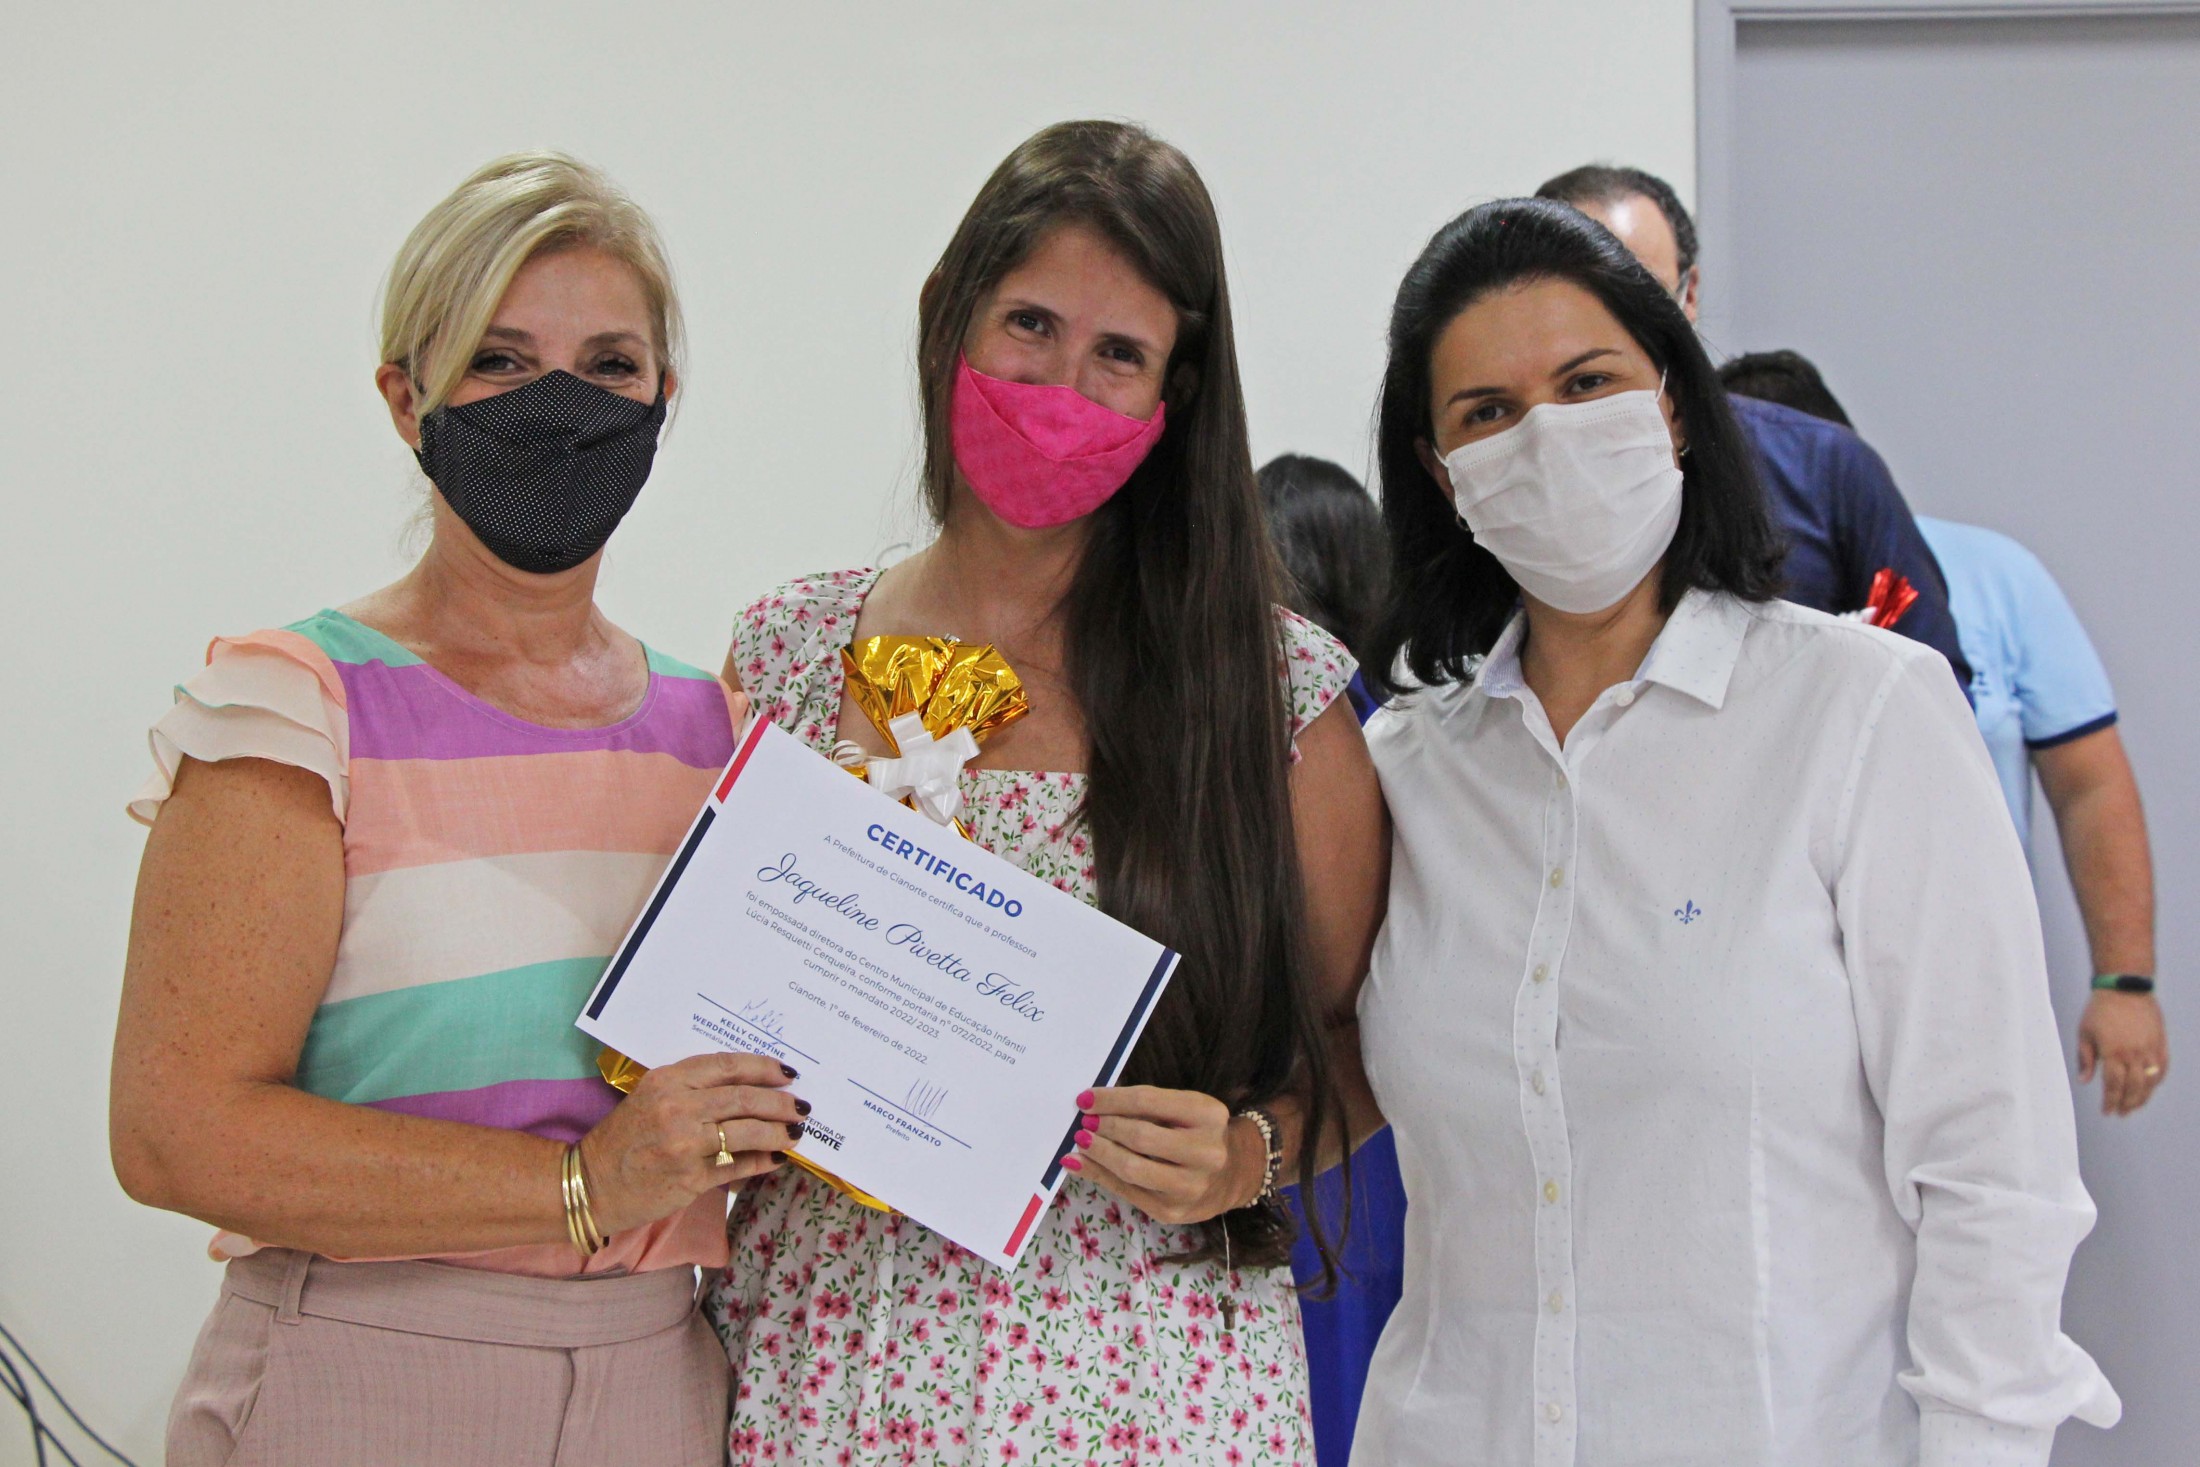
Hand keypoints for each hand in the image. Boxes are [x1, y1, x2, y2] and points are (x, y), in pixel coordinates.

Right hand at [579, 1052, 804, 1233]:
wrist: (591, 1184)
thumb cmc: (624, 1139)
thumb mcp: (651, 1098)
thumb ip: (693, 1089)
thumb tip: (749, 1088)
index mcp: (667, 1081)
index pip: (727, 1065)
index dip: (763, 1067)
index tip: (787, 1072)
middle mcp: (677, 1108)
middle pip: (744, 1098)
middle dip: (780, 1102)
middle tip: (801, 1105)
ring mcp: (685, 1145)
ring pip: (747, 1131)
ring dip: (778, 1132)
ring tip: (795, 1133)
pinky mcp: (691, 1178)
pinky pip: (738, 1165)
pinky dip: (763, 1161)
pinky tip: (777, 1158)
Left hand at [1065, 1085, 1265, 1225]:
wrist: (1233, 1176)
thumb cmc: (1199, 1133)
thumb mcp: (1186, 1110)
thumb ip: (1148, 1107)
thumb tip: (1093, 1106)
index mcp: (1208, 1115)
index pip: (1149, 1102)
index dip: (1112, 1100)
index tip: (1085, 1098)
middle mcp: (1205, 1152)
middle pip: (1140, 1137)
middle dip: (1105, 1127)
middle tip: (1084, 1121)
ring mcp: (1190, 1187)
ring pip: (1131, 1169)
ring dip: (1099, 1153)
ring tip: (1081, 1141)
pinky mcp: (1172, 1212)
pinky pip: (1127, 1191)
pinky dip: (1098, 1175)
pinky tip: (1080, 1164)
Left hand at [2077, 991, 2168, 1115]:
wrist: (2125, 987)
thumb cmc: (2100, 1009)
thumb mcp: (2084, 1032)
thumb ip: (2086, 1059)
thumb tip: (2084, 1081)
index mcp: (2113, 1052)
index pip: (2113, 1086)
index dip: (2110, 1101)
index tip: (2107, 1112)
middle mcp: (2134, 1054)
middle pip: (2134, 1088)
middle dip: (2127, 1104)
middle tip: (2121, 1113)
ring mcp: (2150, 1049)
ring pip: (2151, 1082)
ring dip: (2143, 1097)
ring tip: (2134, 1106)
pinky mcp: (2161, 1043)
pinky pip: (2162, 1068)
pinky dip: (2157, 1081)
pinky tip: (2150, 1087)